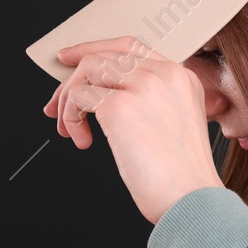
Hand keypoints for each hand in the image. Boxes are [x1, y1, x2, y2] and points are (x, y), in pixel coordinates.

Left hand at [43, 35, 224, 224]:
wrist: (192, 200)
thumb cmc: (181, 177)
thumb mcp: (174, 124)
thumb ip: (150, 101)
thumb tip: (100, 94)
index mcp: (180, 76)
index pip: (131, 46)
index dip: (94, 49)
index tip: (70, 60)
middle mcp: (163, 75)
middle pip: (103, 56)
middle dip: (72, 81)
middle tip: (56, 107)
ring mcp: (142, 88)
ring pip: (88, 70)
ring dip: (68, 100)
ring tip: (69, 129)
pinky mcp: (120, 108)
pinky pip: (79, 97)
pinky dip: (71, 118)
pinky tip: (82, 141)